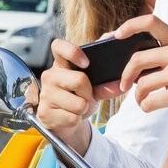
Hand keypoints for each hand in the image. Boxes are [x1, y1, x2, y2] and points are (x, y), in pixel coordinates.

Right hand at [37, 38, 121, 153]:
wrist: (66, 121)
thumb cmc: (80, 98)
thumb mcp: (95, 88)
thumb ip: (108, 82)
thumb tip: (124, 83)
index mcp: (61, 64)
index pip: (59, 46)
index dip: (73, 51)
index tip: (86, 62)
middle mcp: (50, 76)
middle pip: (80, 79)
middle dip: (89, 92)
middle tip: (85, 96)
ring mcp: (45, 94)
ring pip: (78, 103)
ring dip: (84, 109)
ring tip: (77, 107)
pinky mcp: (44, 113)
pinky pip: (72, 118)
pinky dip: (77, 120)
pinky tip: (70, 116)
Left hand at [115, 15, 167, 134]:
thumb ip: (167, 53)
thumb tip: (136, 63)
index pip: (151, 22)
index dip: (129, 26)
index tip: (117, 35)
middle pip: (137, 59)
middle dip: (125, 75)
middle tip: (123, 84)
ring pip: (142, 84)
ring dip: (137, 96)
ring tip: (142, 100)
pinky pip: (151, 101)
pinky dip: (145, 107)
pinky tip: (150, 107)